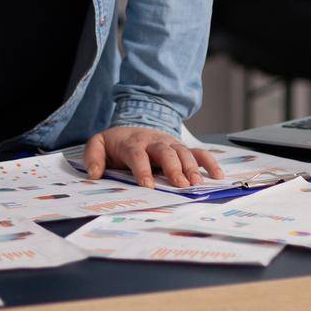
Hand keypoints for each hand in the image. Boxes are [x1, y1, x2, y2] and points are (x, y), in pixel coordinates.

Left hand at [82, 127, 224, 188]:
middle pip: (165, 151)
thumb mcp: (98, 144)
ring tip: (196, 183)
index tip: (148, 185)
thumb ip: (94, 157)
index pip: (137, 155)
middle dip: (173, 167)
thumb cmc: (117, 142)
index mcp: (132, 143)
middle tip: (180, 185)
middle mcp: (154, 141)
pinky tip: (217, 176)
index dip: (143, 169)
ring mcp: (170, 143)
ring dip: (191, 167)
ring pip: (183, 152)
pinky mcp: (181, 147)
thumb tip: (93, 174)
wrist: (132, 125)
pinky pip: (198, 153)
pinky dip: (209, 162)